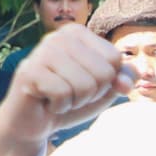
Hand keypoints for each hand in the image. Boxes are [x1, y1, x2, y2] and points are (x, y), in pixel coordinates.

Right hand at [0, 27, 123, 155]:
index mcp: (78, 33)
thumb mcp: (103, 89)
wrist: (32, 123)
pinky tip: (46, 102)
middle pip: (103, 73)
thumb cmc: (69, 100)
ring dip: (74, 102)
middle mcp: (59, 36)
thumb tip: (125, 82)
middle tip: (69, 94)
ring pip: (85, 85)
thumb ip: (123, 79)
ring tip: (57, 98)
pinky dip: (59, 107)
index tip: (83, 84)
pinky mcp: (29, 71)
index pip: (115, 59)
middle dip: (90, 94)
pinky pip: (63, 94)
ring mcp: (42, 51)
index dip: (106, 82)